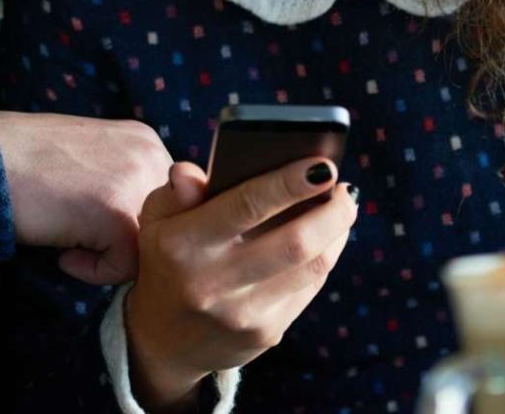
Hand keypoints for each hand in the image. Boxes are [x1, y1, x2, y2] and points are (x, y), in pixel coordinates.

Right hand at [0, 111, 172, 283]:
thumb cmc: (26, 164)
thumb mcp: (92, 159)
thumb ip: (124, 181)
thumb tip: (149, 229)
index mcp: (145, 140)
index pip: (165, 204)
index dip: (130, 223)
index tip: (92, 221)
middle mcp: (151, 154)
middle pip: (162, 228)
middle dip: (125, 241)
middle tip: (82, 234)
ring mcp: (137, 181)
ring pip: (149, 249)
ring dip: (110, 255)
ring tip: (71, 239)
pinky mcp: (118, 213)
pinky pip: (125, 268)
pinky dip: (92, 270)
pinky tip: (63, 250)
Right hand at [125, 158, 357, 411]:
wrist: (163, 339)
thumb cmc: (168, 258)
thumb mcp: (157, 219)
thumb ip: (177, 190)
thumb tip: (190, 172)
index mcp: (184, 244)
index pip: (245, 206)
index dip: (289, 184)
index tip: (323, 164)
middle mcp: (214, 282)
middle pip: (293, 243)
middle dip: (331, 211)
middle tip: (346, 187)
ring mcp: (243, 314)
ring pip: (311, 267)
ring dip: (337, 232)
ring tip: (344, 204)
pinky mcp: (266, 334)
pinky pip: (309, 288)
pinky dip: (326, 256)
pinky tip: (331, 234)